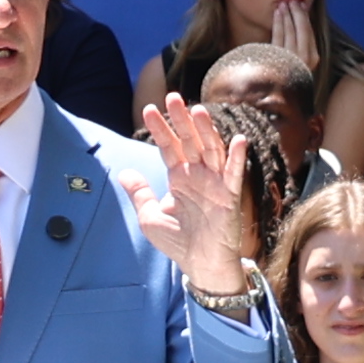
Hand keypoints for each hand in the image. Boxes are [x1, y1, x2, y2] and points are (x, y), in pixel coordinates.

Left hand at [131, 98, 263, 301]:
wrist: (200, 266)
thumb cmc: (178, 243)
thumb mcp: (150, 218)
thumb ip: (140, 194)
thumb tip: (125, 173)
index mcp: (180, 178)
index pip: (168, 147)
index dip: (160, 128)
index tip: (149, 109)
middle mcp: (198, 176)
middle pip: (189, 141)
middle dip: (181, 120)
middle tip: (173, 97)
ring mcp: (216, 184)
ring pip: (212, 150)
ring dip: (206, 130)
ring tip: (198, 110)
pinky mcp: (231, 197)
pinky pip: (236, 174)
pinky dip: (238, 158)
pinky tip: (238, 140)